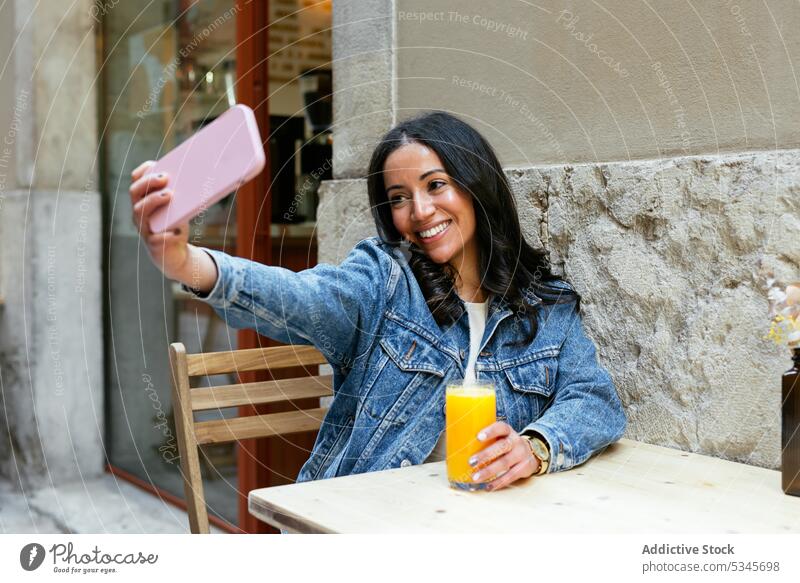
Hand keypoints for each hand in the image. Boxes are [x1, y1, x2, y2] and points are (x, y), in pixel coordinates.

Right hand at [129, 160, 190, 278]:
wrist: (175, 254)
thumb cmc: (175, 225)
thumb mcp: (178, 208)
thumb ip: (180, 194)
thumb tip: (199, 174)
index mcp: (143, 202)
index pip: (136, 182)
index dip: (142, 172)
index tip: (154, 164)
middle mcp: (139, 214)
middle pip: (135, 193)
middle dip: (148, 182)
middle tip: (165, 177)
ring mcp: (144, 229)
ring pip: (140, 211)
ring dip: (153, 200)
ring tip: (170, 195)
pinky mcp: (153, 245)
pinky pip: (155, 239)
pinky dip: (166, 234)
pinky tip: (177, 230)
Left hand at [468, 421, 539, 491]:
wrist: (531, 452)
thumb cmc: (506, 444)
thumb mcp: (500, 437)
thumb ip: (486, 439)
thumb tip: (458, 444)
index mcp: (508, 431)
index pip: (500, 428)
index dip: (490, 431)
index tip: (478, 437)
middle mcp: (516, 441)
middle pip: (501, 447)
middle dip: (485, 455)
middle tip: (471, 462)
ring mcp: (522, 455)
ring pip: (505, 463)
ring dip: (488, 471)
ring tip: (475, 478)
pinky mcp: (524, 468)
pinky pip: (510, 476)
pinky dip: (498, 482)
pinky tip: (487, 486)